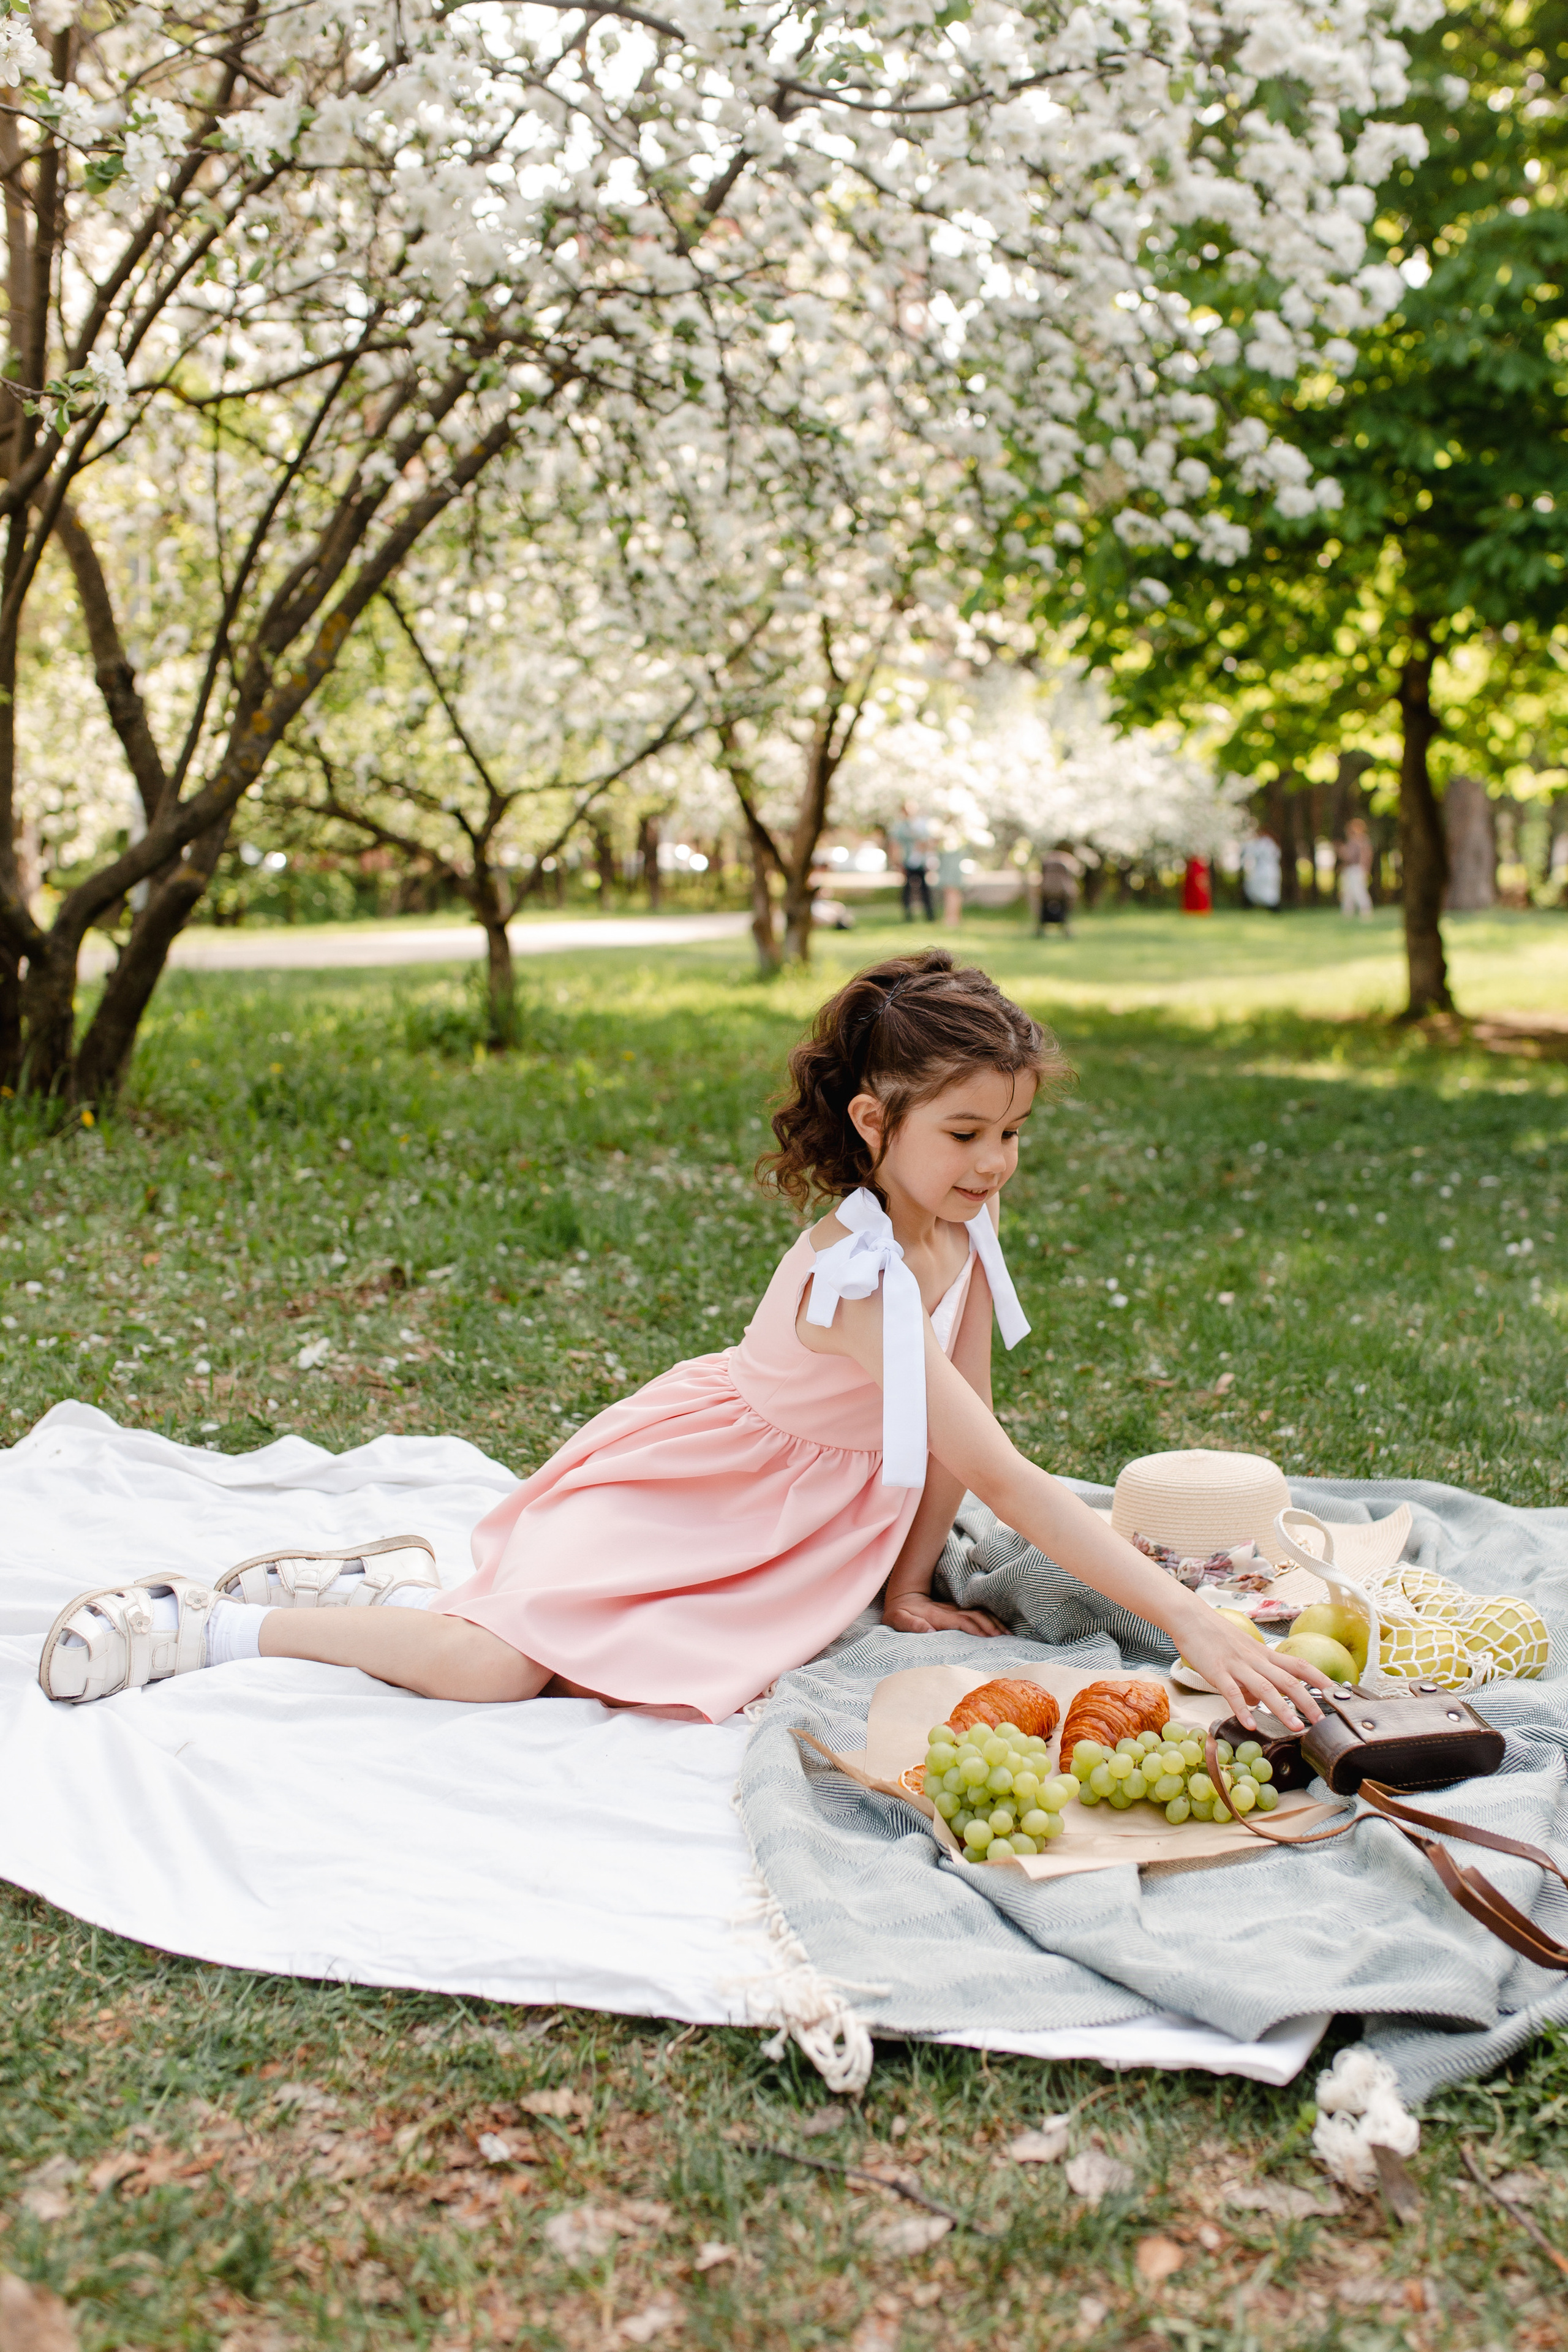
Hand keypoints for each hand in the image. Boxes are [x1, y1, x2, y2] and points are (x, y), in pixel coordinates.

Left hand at [883, 1594, 1008, 1637]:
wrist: (902, 1595)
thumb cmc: (898, 1612)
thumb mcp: (896, 1618)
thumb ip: (910, 1624)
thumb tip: (927, 1630)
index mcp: (938, 1616)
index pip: (962, 1621)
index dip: (976, 1628)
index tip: (990, 1637)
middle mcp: (948, 1612)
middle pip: (975, 1616)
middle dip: (991, 1626)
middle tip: (1006, 1637)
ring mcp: (953, 1611)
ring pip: (978, 1614)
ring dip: (993, 1622)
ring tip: (1007, 1633)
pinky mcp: (954, 1612)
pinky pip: (976, 1614)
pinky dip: (988, 1619)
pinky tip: (998, 1626)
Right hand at [1174, 1607, 1333, 1732]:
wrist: (1190, 1617)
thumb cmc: (1216, 1636)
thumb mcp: (1241, 1655)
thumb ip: (1252, 1680)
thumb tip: (1258, 1705)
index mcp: (1264, 1655)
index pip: (1299, 1665)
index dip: (1319, 1678)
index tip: (1337, 1693)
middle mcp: (1255, 1660)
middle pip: (1288, 1680)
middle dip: (1308, 1701)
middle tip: (1323, 1721)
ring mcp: (1236, 1665)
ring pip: (1265, 1688)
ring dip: (1283, 1709)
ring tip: (1296, 1727)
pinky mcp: (1217, 1671)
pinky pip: (1231, 1692)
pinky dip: (1242, 1709)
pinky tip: (1250, 1724)